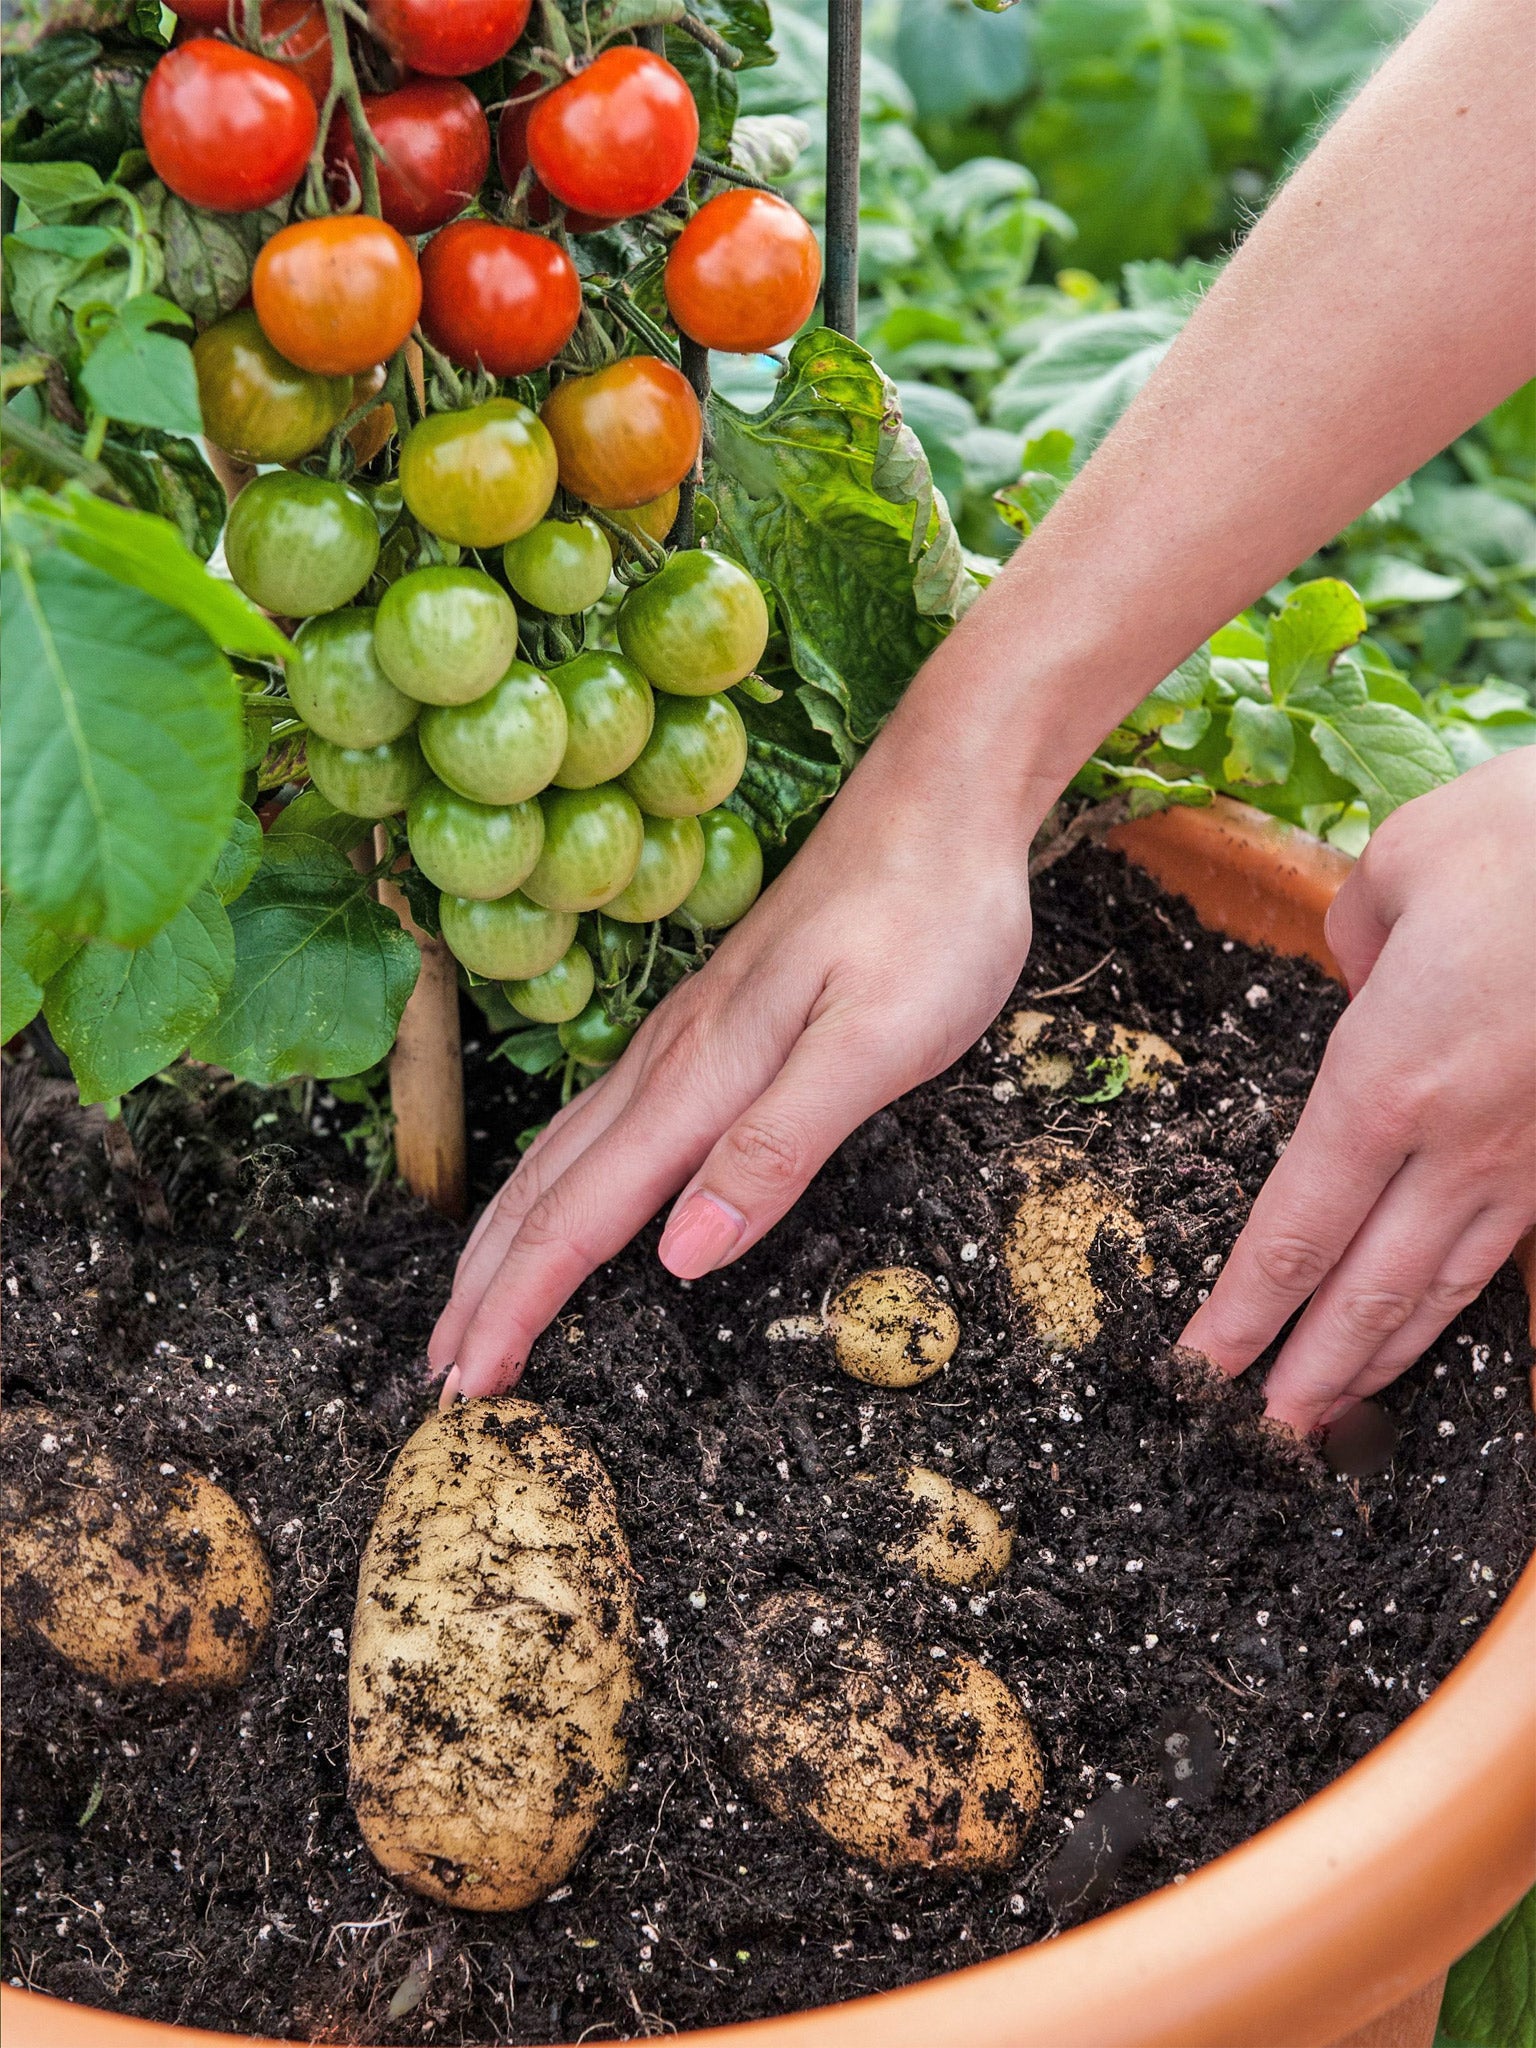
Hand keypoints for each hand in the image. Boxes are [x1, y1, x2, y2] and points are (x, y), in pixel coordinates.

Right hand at [428, 735, 1037, 1401]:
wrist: (941, 802)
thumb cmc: (926, 919)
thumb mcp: (874, 1045)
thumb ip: (776, 1149)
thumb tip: (681, 1257)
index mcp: (701, 1077)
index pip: (582, 1217)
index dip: (519, 1305)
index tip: (469, 1384)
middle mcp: (671, 1059)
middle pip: (548, 1190)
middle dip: (485, 1286)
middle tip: (442, 1373)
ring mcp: (684, 1038)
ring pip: (565, 1153)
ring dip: (508, 1237)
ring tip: (471, 1302)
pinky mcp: (711, 1024)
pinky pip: (602, 1121)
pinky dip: (558, 1182)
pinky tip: (562, 1194)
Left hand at [1181, 748, 1535, 1430]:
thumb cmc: (1530, 838)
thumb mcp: (1400, 866)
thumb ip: (1357, 939)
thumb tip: (1362, 979)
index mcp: (1386, 1079)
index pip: (1295, 1227)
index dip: (1246, 1308)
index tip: (1204, 1365)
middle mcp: (1460, 1141)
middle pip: (1368, 1285)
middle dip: (1310, 1368)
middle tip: (1265, 1435)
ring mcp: (1535, 1154)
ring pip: (1448, 1282)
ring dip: (1386, 1353)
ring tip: (1340, 1409)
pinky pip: (1517, 1245)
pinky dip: (1469, 1297)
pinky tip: (1446, 1320)